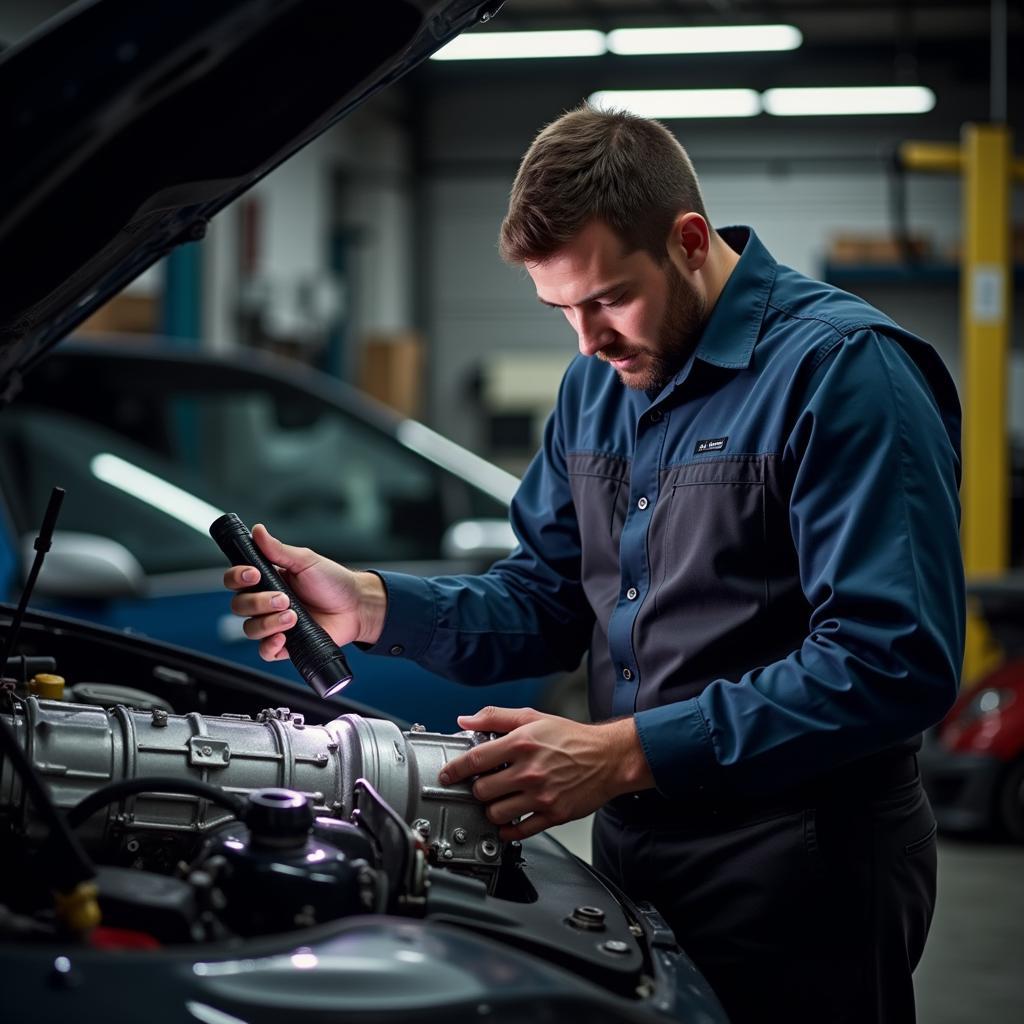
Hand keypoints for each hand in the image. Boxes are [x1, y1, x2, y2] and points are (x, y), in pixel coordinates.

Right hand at [221, 523, 386, 661]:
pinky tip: (282, 638)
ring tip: (293, 615)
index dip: (237, 578)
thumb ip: (279, 550)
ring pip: (250, 629)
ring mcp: (274, 624)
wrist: (356, 606)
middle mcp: (266, 602)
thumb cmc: (333, 581)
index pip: (236, 580)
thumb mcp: (306, 561)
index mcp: (267, 579)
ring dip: (268, 622)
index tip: (253, 575)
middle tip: (284, 598)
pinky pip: (265, 651)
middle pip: (239, 605)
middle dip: (258, 602)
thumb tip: (257, 531)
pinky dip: (269, 645)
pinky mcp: (285, 644)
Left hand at [439, 706, 654, 840]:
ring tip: (498, 800)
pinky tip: (508, 820)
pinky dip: (507, 829)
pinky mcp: (553, 814)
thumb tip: (466, 720)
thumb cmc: (572, 738)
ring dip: (491, 809)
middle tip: (484, 785)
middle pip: (482, 790)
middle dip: (478, 788)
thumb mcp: (533, 717)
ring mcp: (541, 795)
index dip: (455, 769)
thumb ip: (496, 717)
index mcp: (522, 743)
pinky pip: (519, 830)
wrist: (609, 757)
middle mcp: (530, 771)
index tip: (447, 775)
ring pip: (496, 813)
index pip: (475, 759)